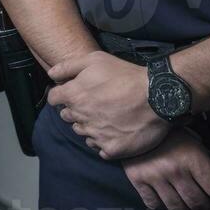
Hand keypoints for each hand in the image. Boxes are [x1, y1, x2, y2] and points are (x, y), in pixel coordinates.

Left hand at [48, 51, 167, 159]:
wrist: (158, 97)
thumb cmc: (126, 75)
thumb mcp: (95, 59)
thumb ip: (67, 67)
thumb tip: (51, 75)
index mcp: (74, 95)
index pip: (53, 99)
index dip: (62, 95)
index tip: (74, 93)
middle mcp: (81, 117)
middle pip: (67, 116)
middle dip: (76, 110)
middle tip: (94, 104)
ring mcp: (96, 135)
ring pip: (82, 132)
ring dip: (89, 125)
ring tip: (106, 117)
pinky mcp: (112, 149)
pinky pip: (99, 148)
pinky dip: (103, 141)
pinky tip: (114, 131)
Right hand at [122, 128, 209, 209]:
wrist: (133, 122)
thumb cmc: (169, 133)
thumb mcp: (192, 140)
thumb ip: (203, 159)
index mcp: (192, 158)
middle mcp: (175, 170)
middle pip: (199, 203)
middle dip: (208, 208)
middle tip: (208, 206)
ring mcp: (155, 177)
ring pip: (178, 208)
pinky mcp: (138, 181)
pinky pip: (155, 205)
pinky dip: (165, 208)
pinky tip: (169, 201)